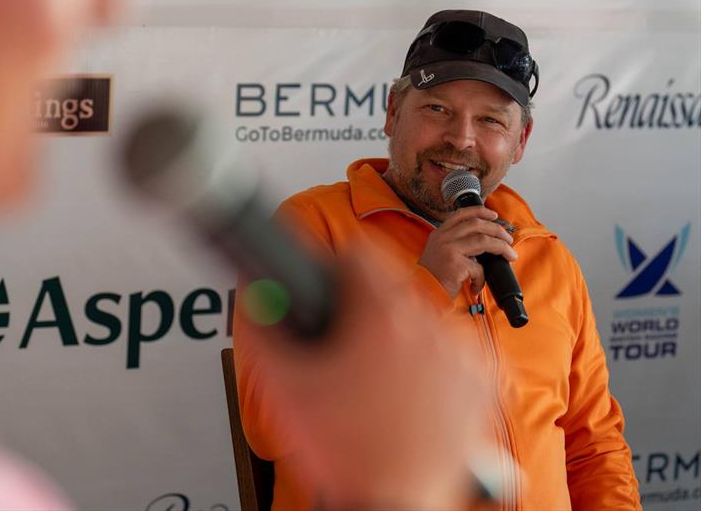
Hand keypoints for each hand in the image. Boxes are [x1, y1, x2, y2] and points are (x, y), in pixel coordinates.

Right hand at [244, 238, 488, 508]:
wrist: (393, 504)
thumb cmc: (344, 451)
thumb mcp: (285, 386)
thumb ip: (264, 327)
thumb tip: (256, 289)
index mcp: (385, 317)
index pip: (360, 254)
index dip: (336, 268)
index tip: (330, 287)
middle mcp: (433, 327)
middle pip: (390, 289)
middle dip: (366, 313)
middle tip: (350, 355)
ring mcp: (464, 354)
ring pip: (422, 319)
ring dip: (401, 339)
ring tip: (381, 383)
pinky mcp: (483, 380)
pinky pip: (453, 350)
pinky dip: (434, 364)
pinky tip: (412, 393)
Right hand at [418, 206, 516, 297]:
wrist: (421, 294)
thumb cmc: (432, 277)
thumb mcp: (439, 254)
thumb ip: (456, 245)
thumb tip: (483, 244)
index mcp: (439, 234)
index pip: (461, 214)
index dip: (480, 211)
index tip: (494, 215)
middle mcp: (443, 238)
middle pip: (477, 224)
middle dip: (497, 230)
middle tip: (508, 238)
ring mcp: (449, 250)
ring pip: (483, 240)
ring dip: (501, 247)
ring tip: (510, 255)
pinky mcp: (455, 265)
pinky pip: (479, 268)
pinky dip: (482, 278)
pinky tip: (476, 287)